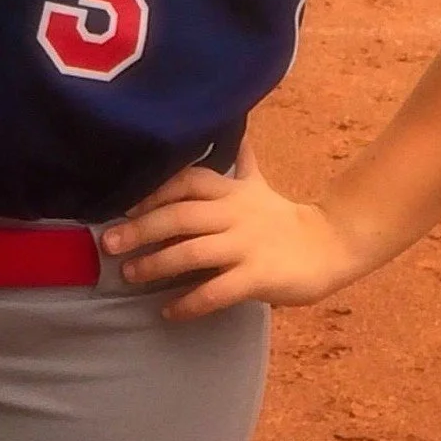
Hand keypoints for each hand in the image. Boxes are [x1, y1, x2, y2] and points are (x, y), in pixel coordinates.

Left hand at [100, 138, 355, 321]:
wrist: (331, 245)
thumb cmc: (283, 218)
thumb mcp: (258, 185)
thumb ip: (239, 162)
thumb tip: (236, 129)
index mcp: (231, 191)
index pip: (186, 180)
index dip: (152, 191)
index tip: (122, 204)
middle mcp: (235, 213)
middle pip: (180, 215)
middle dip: (141, 229)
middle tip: (109, 244)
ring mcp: (246, 245)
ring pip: (193, 251)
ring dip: (157, 265)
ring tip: (130, 276)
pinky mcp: (259, 276)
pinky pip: (217, 290)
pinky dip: (190, 303)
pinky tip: (169, 311)